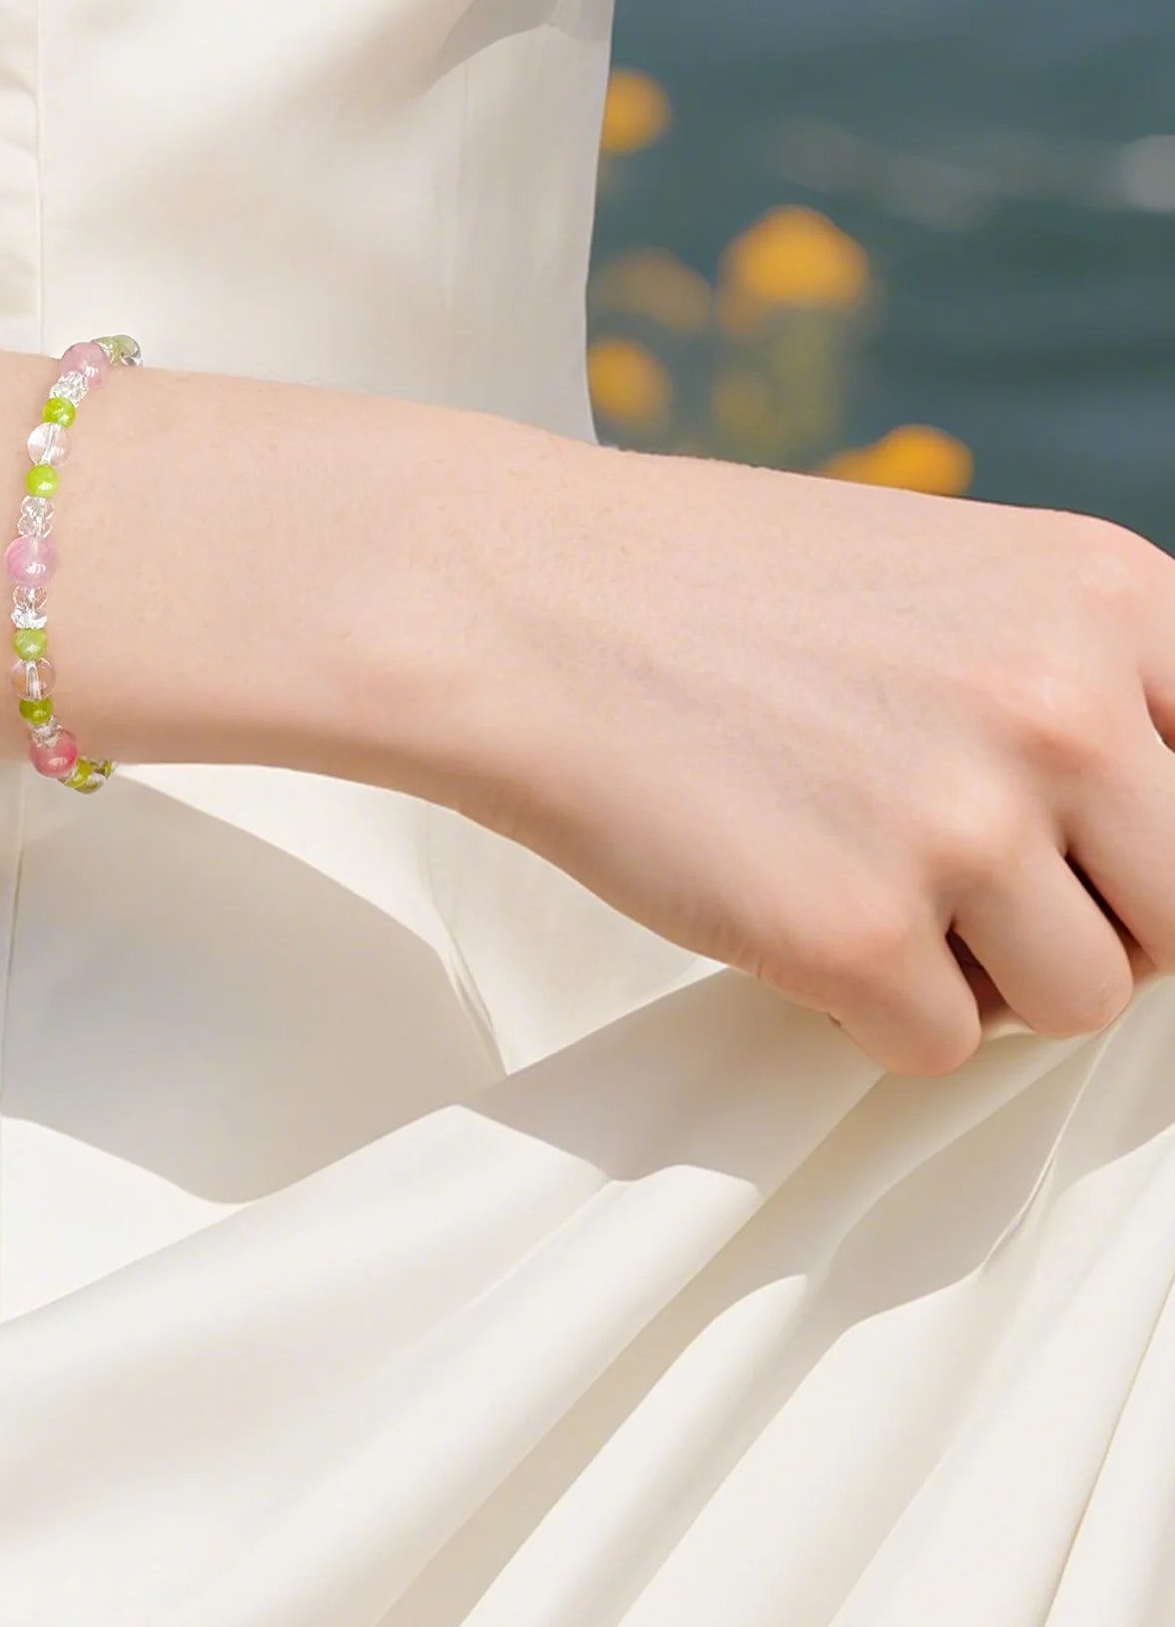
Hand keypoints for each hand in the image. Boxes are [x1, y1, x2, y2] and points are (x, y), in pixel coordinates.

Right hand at [398, 427, 1174, 1075]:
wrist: (516, 601)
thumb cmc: (719, 592)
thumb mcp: (955, 577)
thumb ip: (1087, 684)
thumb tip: (1160, 862)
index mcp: (1110, 595)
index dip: (1155, 841)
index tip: (1098, 859)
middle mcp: (1066, 704)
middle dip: (1089, 921)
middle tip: (962, 873)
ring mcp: (964, 823)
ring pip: (1081, 1003)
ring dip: (980, 974)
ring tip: (857, 874)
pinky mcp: (856, 934)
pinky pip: (939, 1048)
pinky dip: (866, 1008)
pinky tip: (782, 902)